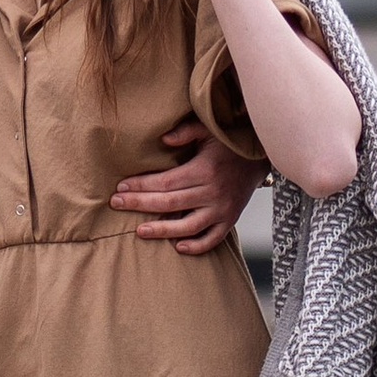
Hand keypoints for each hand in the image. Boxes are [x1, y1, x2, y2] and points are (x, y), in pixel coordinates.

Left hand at [111, 115, 259, 254]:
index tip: (121, 187)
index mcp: (205, 170)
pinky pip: (213, 239)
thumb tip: (162, 139)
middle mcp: (213, 192)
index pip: (166, 182)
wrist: (260, 157)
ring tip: (139, 231)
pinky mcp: (230, 220)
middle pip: (170, 204)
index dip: (141, 185)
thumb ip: (186, 132)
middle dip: (140, 204)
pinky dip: (196, 246)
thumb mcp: (209, 129)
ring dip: (163, 231)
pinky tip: (177, 247)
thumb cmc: (228, 142)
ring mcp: (223, 209)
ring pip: (189, 226)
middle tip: (116, 204)